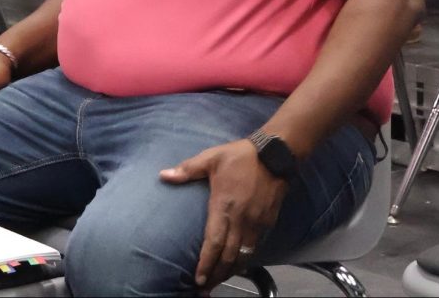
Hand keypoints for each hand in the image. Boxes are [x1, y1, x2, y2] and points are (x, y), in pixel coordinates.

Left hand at [160, 139, 288, 290]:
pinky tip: (237, 264)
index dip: (205, 263)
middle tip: (205, 288)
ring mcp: (256, 223)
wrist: (275, 155)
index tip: (197, 278)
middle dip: (216, 274)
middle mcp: (241, 219)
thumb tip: (163, 175)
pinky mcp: (268, 222)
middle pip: (228, 256)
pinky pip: (255, 247)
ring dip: (230, 271)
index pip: (213, 242)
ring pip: (243, 255)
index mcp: (223, 206)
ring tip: (218, 281)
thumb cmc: (239, 156)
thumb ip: (187, 170)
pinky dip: (245, 259)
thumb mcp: (210, 158)